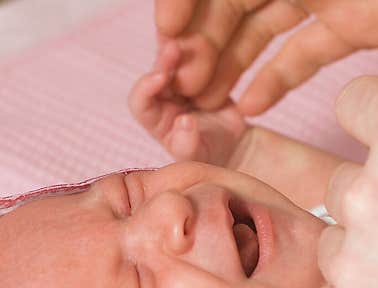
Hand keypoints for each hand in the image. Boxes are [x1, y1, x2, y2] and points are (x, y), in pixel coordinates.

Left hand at [129, 40, 247, 164]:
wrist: (238, 147)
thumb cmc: (210, 157)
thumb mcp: (197, 158)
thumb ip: (187, 145)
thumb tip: (185, 122)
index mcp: (154, 118)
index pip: (139, 100)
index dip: (146, 87)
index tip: (161, 78)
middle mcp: (165, 96)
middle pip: (158, 71)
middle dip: (164, 60)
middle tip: (174, 48)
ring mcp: (185, 81)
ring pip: (179, 59)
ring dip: (184, 47)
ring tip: (196, 39)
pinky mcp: (206, 70)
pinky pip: (203, 55)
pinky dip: (205, 46)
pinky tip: (215, 40)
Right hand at [155, 0, 377, 114]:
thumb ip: (318, 2)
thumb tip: (191, 7)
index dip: (192, 0)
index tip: (166, 31)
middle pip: (237, 1)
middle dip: (203, 40)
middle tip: (180, 85)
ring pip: (263, 27)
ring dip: (229, 64)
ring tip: (203, 105)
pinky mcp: (354, 21)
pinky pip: (303, 48)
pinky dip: (275, 76)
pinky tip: (249, 106)